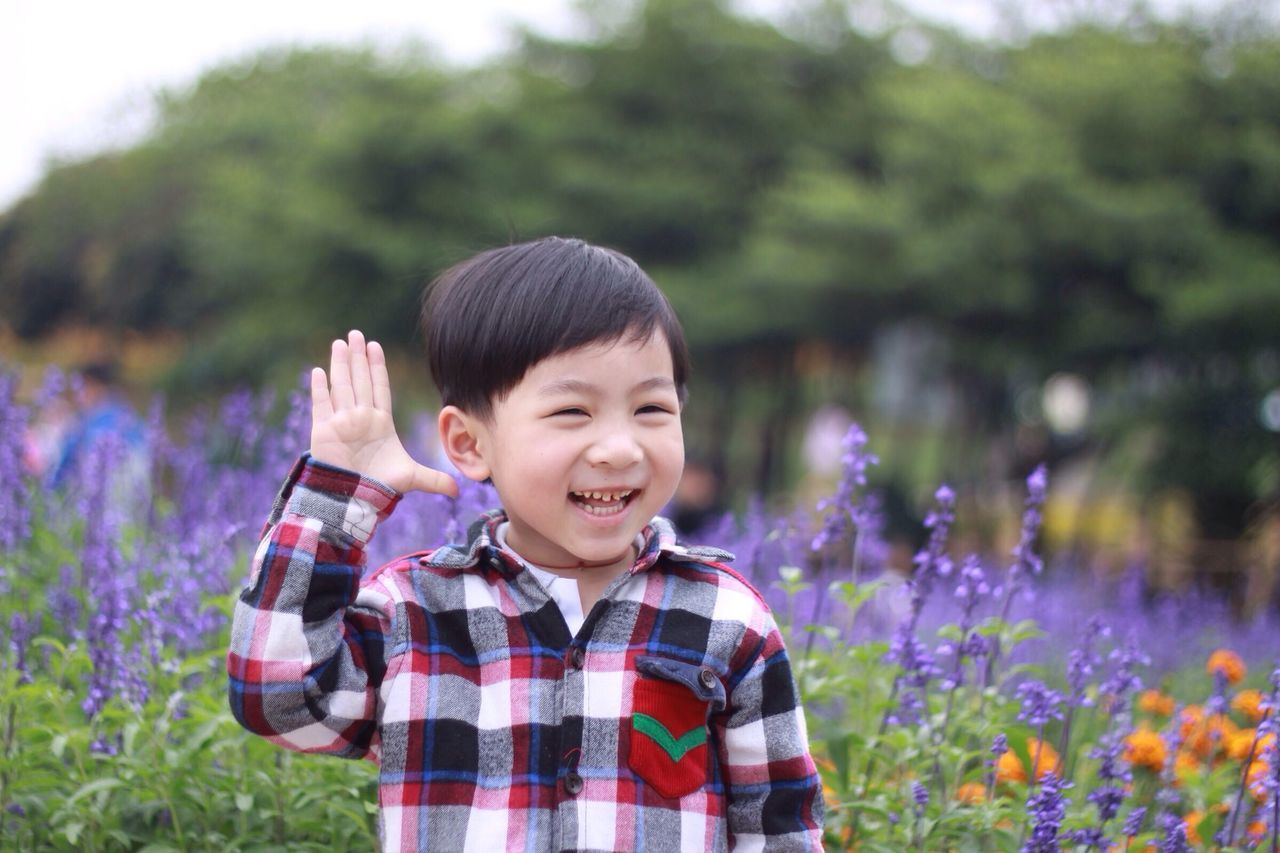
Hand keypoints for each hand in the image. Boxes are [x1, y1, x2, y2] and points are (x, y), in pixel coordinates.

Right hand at [310, 330, 457, 496]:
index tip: (375, 346)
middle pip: (360, 380)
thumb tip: (458, 489)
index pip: (379, 388)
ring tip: (340, 343)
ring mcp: (341, 423)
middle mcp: (360, 418)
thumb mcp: (412, 478)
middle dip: (358, 357)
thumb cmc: (380, 487)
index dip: (377, 367)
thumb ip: (434, 479)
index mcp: (380, 423)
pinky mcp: (324, 432)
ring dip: (341, 365)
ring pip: (342, 386)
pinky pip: (321, 405)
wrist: (355, 501)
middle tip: (355, 334)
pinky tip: (319, 370)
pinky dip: (319, 389)